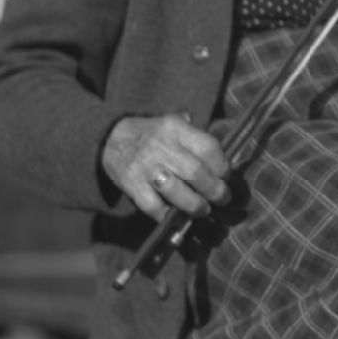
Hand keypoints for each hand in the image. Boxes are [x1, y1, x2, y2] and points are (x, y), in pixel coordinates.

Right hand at [100, 112, 231, 219]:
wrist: (110, 138)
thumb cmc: (152, 133)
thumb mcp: (172, 121)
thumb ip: (195, 133)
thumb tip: (223, 152)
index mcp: (175, 128)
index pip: (208, 147)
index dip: (222, 165)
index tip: (226, 176)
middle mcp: (162, 146)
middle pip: (195, 171)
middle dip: (214, 189)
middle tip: (222, 198)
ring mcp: (146, 167)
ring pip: (176, 191)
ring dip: (195, 205)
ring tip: (203, 209)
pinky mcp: (132, 185)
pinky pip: (153, 206)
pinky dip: (166, 215)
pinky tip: (176, 217)